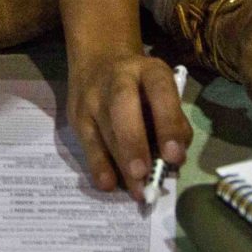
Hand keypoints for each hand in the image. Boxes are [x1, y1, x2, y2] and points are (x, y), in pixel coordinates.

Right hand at [67, 48, 191, 198]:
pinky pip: (88, 142)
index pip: (160, 92)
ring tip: (136, 190)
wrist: (99, 61)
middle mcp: (119, 79)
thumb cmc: (140, 85)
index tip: (174, 156)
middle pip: (123, 107)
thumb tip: (173, 160)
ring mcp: (94, 97)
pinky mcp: (78, 115)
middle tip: (144, 174)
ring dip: (120, 162)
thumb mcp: (161, 90)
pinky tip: (108, 183)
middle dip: (134, 142)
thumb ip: (172, 120)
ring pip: (105, 129)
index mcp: (149, 71)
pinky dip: (98, 164)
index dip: (167, 123)